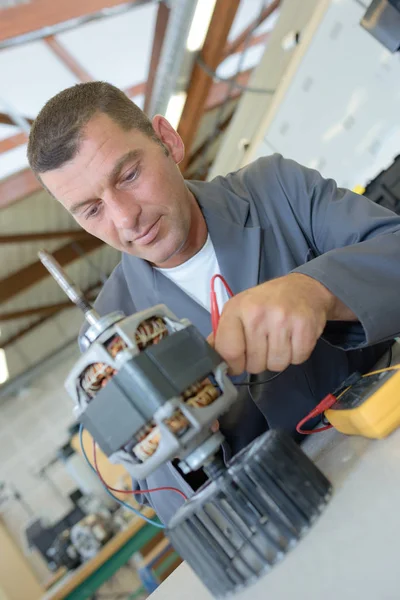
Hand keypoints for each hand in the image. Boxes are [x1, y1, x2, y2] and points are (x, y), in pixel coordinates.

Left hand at [208, 273, 336, 374]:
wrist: (304, 288)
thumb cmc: (267, 301)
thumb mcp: (239, 309)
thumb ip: (223, 334)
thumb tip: (209, 357)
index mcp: (237, 309)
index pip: (228, 352)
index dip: (233, 365)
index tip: (237, 363)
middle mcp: (258, 314)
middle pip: (254, 364)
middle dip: (258, 361)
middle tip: (264, 343)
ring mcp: (283, 320)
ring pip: (276, 365)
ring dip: (278, 358)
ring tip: (279, 340)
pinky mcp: (305, 328)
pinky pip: (297, 360)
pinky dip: (296, 355)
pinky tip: (293, 338)